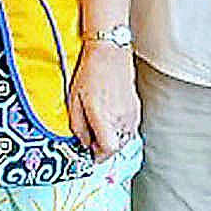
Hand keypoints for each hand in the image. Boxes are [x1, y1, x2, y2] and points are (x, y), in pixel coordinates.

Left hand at [68, 42, 140, 158]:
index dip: (97, 157)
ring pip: (125, 139)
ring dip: (113, 140)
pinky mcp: (136, 108)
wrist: (110, 54)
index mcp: (104, 117)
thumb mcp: (74, 101)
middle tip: (92, 144)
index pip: (107, 149)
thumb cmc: (89, 74)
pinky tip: (110, 121)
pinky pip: (130, 128)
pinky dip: (120, 130)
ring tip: (100, 130)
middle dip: (104, 149)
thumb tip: (83, 142)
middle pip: (117, 148)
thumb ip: (78, 126)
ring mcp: (131, 114)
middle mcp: (121, 118)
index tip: (89, 156)